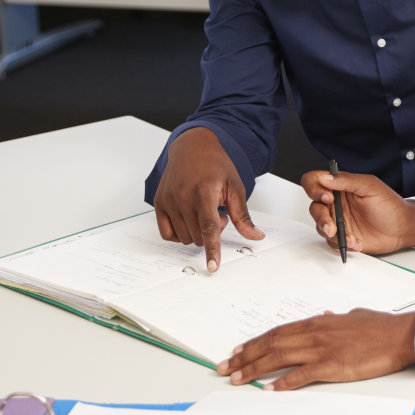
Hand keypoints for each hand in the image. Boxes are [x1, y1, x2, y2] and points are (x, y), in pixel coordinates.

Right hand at [153, 127, 261, 271]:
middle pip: (198, 237)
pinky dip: (180, 234)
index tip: (213, 266)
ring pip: (184, 238)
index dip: (213, 249)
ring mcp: (168, 201)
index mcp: (204, 192)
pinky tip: (189, 219)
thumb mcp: (235, 187)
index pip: (209, 228)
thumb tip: (256, 236)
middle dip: (211, 232)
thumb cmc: (216, 166)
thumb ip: (243, 216)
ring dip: (197, 233)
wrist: (193, 147)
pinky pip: (167, 234)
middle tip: (218, 213)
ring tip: (204, 211)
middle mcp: (183, 197)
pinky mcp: (159, 203)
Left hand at [218, 309, 414, 389]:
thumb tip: (325, 316)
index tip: (238, 349)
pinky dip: (282, 382)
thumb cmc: (382, 327)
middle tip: (224, 366)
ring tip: (236, 377)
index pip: (279, 332)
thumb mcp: (355, 316)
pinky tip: (267, 389)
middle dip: (244, 356)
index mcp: (320, 322)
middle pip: (272, 344)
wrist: (402, 335)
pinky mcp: (333, 365)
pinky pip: (301, 375)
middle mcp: (316, 333)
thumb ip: (337, 318)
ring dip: (254, 368)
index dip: (256, 341)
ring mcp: (323, 348)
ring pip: (279, 357)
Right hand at [299, 169, 414, 253]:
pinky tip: (356, 241)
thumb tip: (326, 177)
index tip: (326, 196)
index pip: (315, 181)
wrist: (402, 229)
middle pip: (314, 206)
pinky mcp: (342, 237)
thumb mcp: (371, 187)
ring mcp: (338, 220)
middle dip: (321, 217)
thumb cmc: (390, 205)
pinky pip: (332, 241)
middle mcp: (336, 203)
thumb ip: (347, 181)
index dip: (314, 188)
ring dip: (331, 232)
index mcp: (341, 187)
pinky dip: (343, 243)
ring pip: (320, 226)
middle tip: (332, 224)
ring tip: (347, 236)